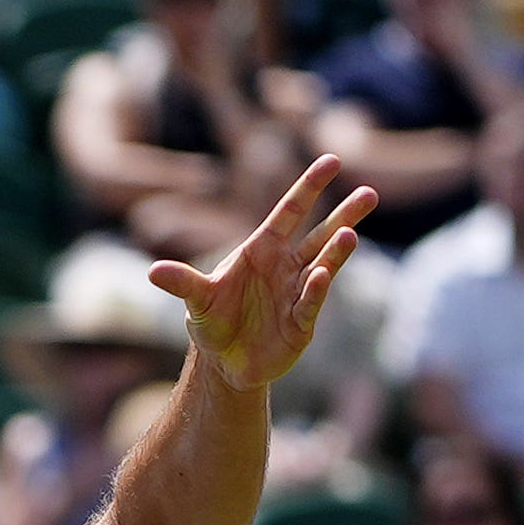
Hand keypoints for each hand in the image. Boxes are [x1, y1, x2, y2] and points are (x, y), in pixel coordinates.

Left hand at [150, 155, 372, 395]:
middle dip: (344, 216)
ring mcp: (297, 293)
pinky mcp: (302, 323)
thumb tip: (153, 272)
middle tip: (370, 194)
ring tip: (351, 235)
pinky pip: (310, 303)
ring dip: (336, 252)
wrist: (224, 363)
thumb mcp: (197, 301)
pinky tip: (322, 277)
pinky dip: (315, 291)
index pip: (290, 211)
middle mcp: (286, 267)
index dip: (309, 187)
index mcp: (263, 249)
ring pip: (322, 266)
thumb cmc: (213, 322)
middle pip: (319, 236)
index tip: (331, 161)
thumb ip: (183, 283)